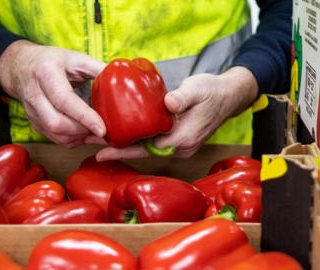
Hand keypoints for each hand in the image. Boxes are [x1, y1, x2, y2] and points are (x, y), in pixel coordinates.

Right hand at [0, 40, 105, 146]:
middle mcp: (35, 94)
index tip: (102, 129)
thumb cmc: (52, 61)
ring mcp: (31, 111)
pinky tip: (85, 133)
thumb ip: (98, 68)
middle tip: (103, 129)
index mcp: (46, 74)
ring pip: (55, 134)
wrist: (21, 66)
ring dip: (79, 138)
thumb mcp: (75, 58)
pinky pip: (54, 138)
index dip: (84, 117)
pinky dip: (72, 140)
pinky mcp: (34, 122)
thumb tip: (123, 79)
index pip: (64, 100)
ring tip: (96, 132)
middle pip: (56, 123)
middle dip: (83, 131)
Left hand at [95, 66, 257, 159]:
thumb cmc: (212, 92)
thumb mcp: (198, 89)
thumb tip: (167, 102)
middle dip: (117, 149)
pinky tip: (123, 133)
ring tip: (100, 139)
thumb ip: (183, 96)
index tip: (101, 151)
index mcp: (182, 138)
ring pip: (148, 149)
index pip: (147, 148)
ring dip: (125, 145)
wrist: (228, 97)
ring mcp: (180, 146)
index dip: (123, 150)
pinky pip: (154, 144)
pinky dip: (137, 140)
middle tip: (91, 144)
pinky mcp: (178, 140)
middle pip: (143, 151)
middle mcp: (180, 147)